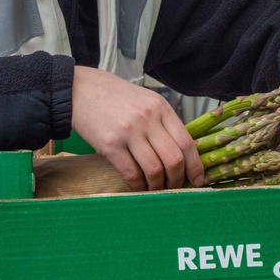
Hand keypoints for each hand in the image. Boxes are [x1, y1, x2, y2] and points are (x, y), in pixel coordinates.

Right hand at [71, 66, 203, 190]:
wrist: (81, 90)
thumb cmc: (115, 97)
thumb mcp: (146, 101)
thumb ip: (163, 123)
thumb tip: (182, 153)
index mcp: (161, 108)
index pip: (187, 142)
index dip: (195, 165)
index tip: (198, 179)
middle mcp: (148, 119)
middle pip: (174, 158)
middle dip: (177, 179)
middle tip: (174, 187)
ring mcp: (129, 132)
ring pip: (154, 169)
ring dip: (158, 185)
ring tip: (155, 189)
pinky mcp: (110, 144)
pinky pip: (131, 173)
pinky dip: (138, 186)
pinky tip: (138, 187)